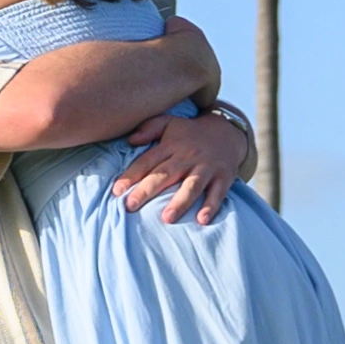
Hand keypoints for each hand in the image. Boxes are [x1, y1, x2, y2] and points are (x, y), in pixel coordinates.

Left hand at [115, 101, 249, 226]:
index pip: (148, 161)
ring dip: (180, 202)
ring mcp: (206, 167)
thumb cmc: (190, 133)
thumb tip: (130, 140)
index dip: (131, 175)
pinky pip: (218, 193)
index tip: (117, 191)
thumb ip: (149, 129)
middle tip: (130, 206)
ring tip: (166, 218)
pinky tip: (202, 220)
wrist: (228, 132)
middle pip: (165, 174)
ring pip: (192, 186)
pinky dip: (211, 206)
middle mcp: (188, 156)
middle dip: (147, 190)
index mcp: (171, 145)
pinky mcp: (223, 177)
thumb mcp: (169, 123)